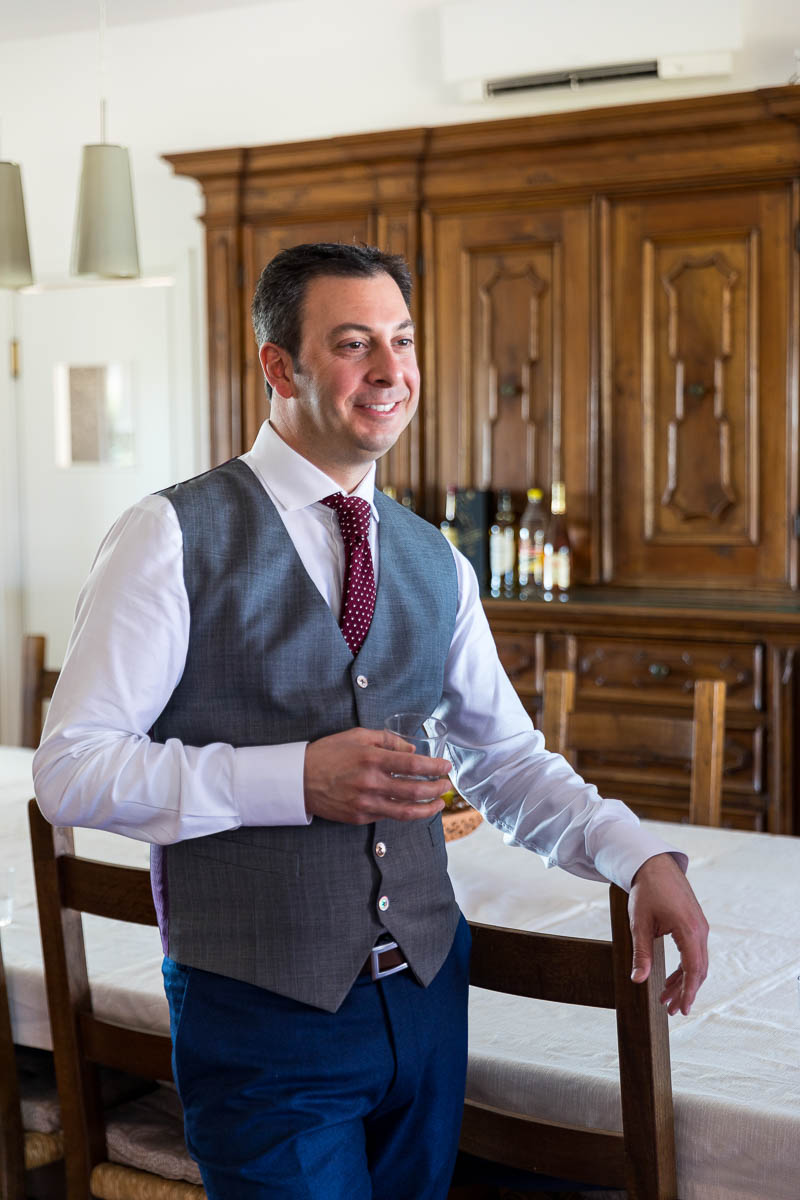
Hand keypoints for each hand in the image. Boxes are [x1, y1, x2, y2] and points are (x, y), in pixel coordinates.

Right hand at [304, 727, 451, 823]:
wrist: (298, 779)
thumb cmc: (328, 753)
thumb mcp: (357, 735)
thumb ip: (387, 740)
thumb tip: (411, 748)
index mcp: (371, 758)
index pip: (413, 764)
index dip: (434, 767)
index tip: (446, 766)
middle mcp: (371, 783)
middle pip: (415, 790)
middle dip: (436, 789)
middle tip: (447, 786)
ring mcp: (365, 803)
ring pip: (406, 811)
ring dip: (428, 808)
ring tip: (439, 803)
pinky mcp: (359, 817)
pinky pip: (389, 816)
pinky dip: (405, 812)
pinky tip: (414, 807)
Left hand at [628, 852, 708, 1015]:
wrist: (654, 865)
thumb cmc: (646, 891)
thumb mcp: (639, 924)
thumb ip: (641, 953)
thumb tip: (638, 980)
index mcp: (689, 930)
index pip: (693, 969)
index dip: (688, 992)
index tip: (682, 1010)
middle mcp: (700, 930)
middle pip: (698, 969)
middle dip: (685, 991)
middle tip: (670, 1010)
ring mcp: (700, 927)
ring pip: (697, 962)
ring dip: (684, 981)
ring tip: (667, 998)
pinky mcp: (696, 924)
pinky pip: (695, 952)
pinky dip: (685, 968)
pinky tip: (673, 978)